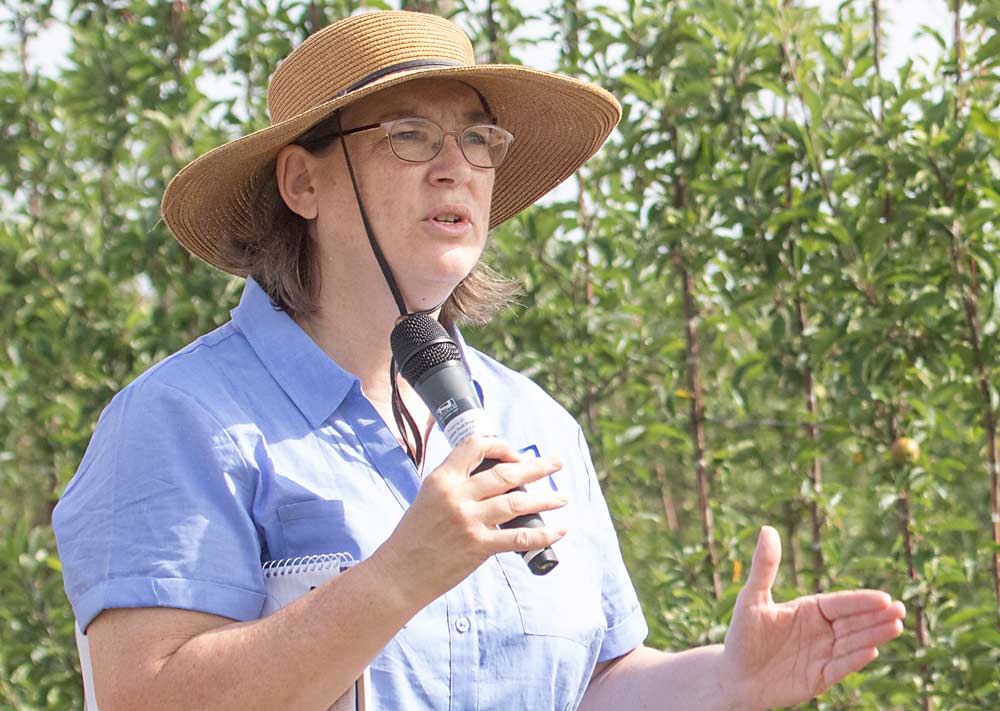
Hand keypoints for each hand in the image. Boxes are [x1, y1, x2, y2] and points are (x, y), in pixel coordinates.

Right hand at [373, 436, 567, 605]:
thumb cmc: (413, 537)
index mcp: (442, 479)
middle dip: (536, 467)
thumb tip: (493, 481)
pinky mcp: (478, 547)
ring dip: (545, 499)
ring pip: (518, 502)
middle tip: (556, 464)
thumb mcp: (428, 498)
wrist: (398, 574)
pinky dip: (543, 534)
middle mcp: (457, 496)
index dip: (501, 446)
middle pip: (506, 473)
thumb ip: (457, 486)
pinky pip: (519, 537)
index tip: (515, 455)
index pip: (475, 447)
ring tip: (562, 497)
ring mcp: (469, 521)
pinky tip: (558, 530)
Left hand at [722, 526, 905, 709]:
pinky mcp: (819, 678)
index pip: (840, 603)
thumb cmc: (741, 634)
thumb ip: (764, 566)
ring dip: (873, 636)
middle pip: (853, 622)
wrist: (734, 676)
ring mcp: (823, 655)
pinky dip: (854, 660)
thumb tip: (767, 528)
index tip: (884, 597)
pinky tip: (871, 651)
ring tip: (895, 627)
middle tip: (901, 610)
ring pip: (852, 643)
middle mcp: (821, 631)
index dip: (861, 601)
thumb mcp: (751, 598)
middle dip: (877, 617)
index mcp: (809, 610)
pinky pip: (840, 667)